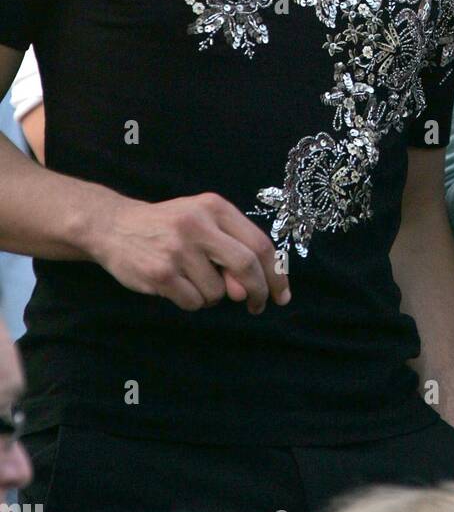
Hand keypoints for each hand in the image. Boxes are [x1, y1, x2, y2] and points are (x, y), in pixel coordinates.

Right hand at [93, 191, 290, 313]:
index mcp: (215, 207)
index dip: (275, 272)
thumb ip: (231, 250)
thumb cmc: (169, 226)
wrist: (115, 226)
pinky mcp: (160, 273)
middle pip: (245, 265)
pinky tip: (176, 285)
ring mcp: (177, 249)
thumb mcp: (203, 224)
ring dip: (212, 295)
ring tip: (192, 278)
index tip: (281, 293)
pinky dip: (191, 301)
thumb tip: (247, 291)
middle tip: (255, 304)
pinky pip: (193, 302)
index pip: (259, 243)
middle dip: (257, 291)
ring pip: (217, 291)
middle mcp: (198, 224)